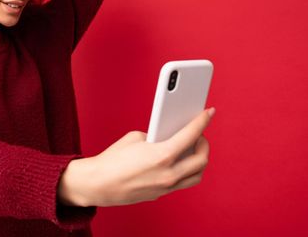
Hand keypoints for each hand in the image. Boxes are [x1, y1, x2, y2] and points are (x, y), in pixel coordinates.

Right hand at [58, 108, 214, 206]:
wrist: (99, 183)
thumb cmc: (113, 159)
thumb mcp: (135, 138)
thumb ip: (155, 137)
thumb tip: (166, 139)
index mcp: (163, 155)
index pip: (191, 135)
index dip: (202, 121)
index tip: (209, 113)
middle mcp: (169, 173)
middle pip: (202, 159)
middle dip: (204, 143)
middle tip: (199, 134)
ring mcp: (166, 186)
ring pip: (196, 175)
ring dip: (199, 161)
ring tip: (193, 149)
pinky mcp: (161, 194)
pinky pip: (182, 182)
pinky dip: (186, 170)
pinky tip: (179, 161)